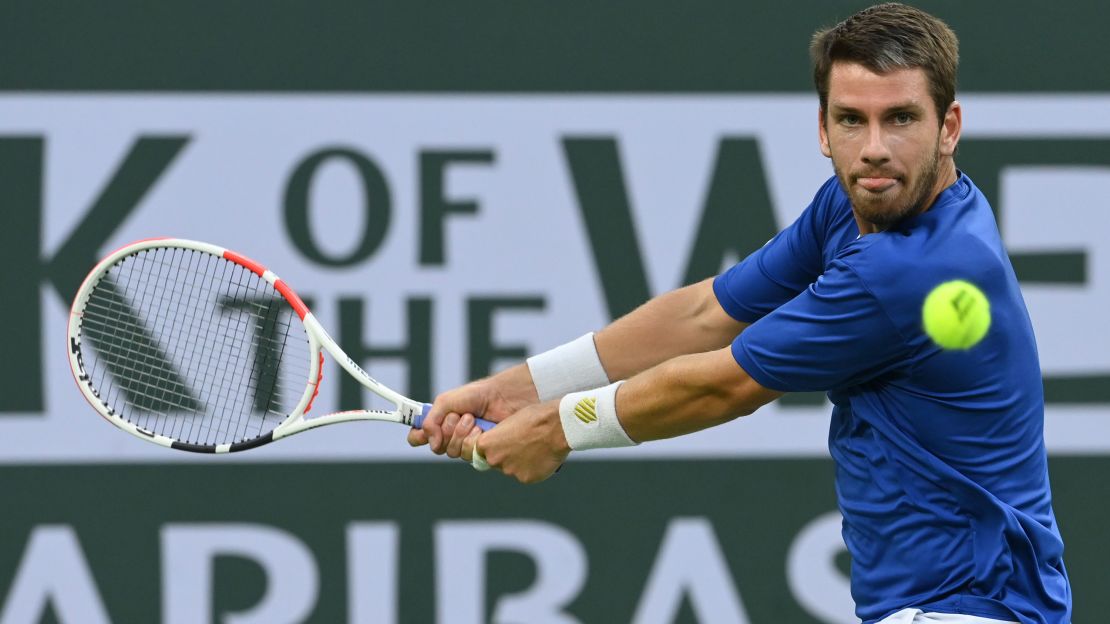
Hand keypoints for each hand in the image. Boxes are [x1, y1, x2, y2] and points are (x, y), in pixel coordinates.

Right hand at [407, 365, 537, 455]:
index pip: (418, 437)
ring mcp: (466, 444)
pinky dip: (472, 439)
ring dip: (461, 433)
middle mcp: (450, 435)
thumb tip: (431, 444)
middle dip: (446, 430)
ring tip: (473, 419)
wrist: (505, 398)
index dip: (418, 436)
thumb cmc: (478, 395)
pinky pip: (468, 455)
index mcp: (439, 422)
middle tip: (458, 416)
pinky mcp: (480, 451)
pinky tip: (481, 429)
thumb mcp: (447, 401)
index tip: (424, 431)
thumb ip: (431, 420)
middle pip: (436, 447)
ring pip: (451, 452)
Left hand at [462, 400, 569, 483]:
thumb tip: (500, 445)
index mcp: (486, 443)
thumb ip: (499, 437)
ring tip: (534, 448)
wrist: (557, 426)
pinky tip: (541, 456)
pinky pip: (526, 475)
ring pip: (511, 469)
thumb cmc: (535, 417)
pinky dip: (532, 468)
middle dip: (504, 455)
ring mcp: (510, 471)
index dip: (487, 448)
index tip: (496, 444)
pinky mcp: (525, 479)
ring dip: (519, 462)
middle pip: (494, 461)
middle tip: (520, 445)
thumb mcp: (509, 421)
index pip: (476, 451)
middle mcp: (494, 460)